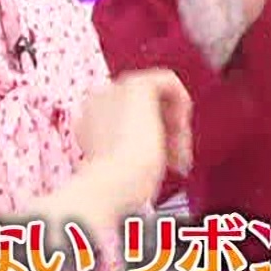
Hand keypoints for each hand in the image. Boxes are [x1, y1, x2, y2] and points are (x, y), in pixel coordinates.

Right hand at [75, 69, 192, 207]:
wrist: (115, 182)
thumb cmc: (120, 189)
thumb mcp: (125, 169)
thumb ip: (133, 152)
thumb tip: (157, 152)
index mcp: (88, 121)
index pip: (126, 121)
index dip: (149, 142)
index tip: (162, 165)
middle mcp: (99, 101)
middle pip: (144, 110)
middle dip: (165, 135)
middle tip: (177, 162)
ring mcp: (116, 89)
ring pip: (158, 99)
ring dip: (175, 128)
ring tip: (180, 157)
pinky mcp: (137, 84)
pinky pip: (169, 81)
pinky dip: (182, 104)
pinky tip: (181, 130)